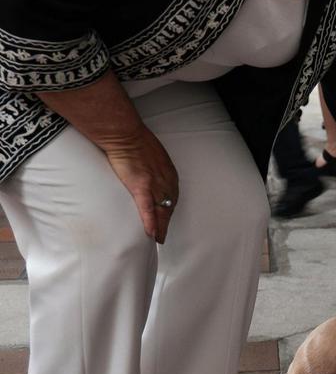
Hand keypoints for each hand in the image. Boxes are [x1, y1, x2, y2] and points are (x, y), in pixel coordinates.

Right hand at [101, 125, 179, 242]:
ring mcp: (154, 183)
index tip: (167, 218)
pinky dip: (151, 222)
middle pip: (169, 205)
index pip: (172, 195)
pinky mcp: (141, 186)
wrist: (125, 134)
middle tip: (163, 235)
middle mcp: (166, 179)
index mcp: (168, 172)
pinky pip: (148, 208)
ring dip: (161, 227)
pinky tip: (152, 233)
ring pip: (161, 210)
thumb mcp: (151, 155)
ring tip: (158, 239)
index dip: (169, 209)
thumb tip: (148, 173)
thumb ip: (153, 166)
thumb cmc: (135, 140)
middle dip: (167, 221)